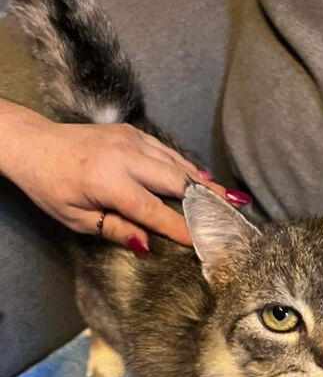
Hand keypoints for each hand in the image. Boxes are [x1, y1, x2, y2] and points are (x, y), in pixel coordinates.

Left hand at [0, 100, 250, 250]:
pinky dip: (186, 166)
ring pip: (176, 164)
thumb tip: (147, 243)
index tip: (204, 242)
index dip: (181, 228)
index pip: (153, 210)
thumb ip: (113, 229)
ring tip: (229, 197)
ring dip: (203, 182)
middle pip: (176, 181)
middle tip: (235, 212)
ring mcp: (130, 140)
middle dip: (207, 198)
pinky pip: (166, 152)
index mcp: (108, 182)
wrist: (33, 144)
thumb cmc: (50, 186)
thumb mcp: (75, 218)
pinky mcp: (132, 133)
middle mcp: (125, 157)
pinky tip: (202, 177)